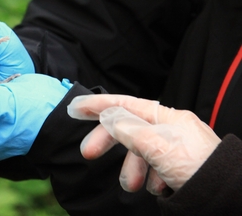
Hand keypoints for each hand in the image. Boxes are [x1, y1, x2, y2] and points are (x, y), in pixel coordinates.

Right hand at [67, 94, 220, 194]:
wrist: (228, 198)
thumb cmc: (197, 168)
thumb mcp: (157, 145)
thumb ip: (128, 128)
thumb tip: (108, 116)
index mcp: (166, 117)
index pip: (125, 104)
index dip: (98, 104)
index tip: (75, 108)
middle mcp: (170, 129)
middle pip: (128, 128)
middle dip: (109, 142)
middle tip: (88, 153)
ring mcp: (175, 148)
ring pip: (140, 152)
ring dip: (131, 169)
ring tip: (133, 186)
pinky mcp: (178, 167)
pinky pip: (153, 168)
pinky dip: (149, 178)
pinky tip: (157, 188)